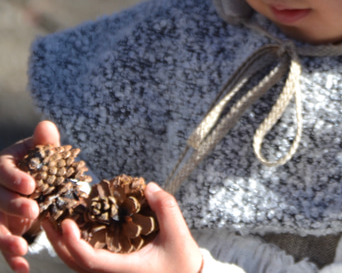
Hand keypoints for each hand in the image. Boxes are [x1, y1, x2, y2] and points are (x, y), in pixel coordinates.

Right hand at [0, 121, 60, 272]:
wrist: (34, 183)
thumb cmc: (39, 162)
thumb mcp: (43, 151)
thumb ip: (45, 142)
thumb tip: (45, 126)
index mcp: (3, 166)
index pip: (2, 171)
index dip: (14, 178)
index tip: (31, 186)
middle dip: (12, 206)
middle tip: (33, 210)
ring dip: (5, 239)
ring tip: (22, 247)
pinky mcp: (2, 229)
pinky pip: (3, 244)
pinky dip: (12, 258)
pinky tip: (23, 268)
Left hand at [44, 183, 203, 272]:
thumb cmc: (181, 263)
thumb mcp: (177, 234)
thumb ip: (165, 208)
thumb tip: (149, 187)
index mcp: (122, 271)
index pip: (89, 260)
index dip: (74, 242)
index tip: (67, 223)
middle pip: (73, 263)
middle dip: (58, 240)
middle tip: (50, 214)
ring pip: (76, 263)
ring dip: (64, 243)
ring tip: (58, 218)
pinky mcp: (112, 272)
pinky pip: (86, 261)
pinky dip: (76, 245)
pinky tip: (77, 228)